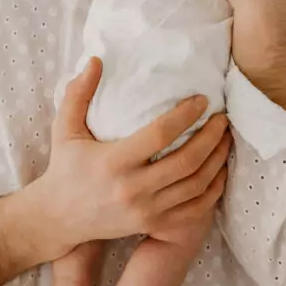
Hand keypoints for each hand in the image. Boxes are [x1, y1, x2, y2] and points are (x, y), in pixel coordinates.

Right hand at [32, 57, 230, 254]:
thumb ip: (78, 93)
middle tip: (222, 118)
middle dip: (211, 137)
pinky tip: (219, 171)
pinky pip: (195, 210)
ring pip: (196, 185)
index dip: (186, 115)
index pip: (160, 134)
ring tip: (225, 139)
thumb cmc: (65, 168)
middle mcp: (133, 189)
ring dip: (217, 160)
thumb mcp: (65, 129)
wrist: (59, 219)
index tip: (202, 100)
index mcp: (114, 162)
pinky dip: (213, 190)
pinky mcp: (154, 225)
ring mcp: (146, 211)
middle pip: (187, 161)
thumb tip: (96, 60)